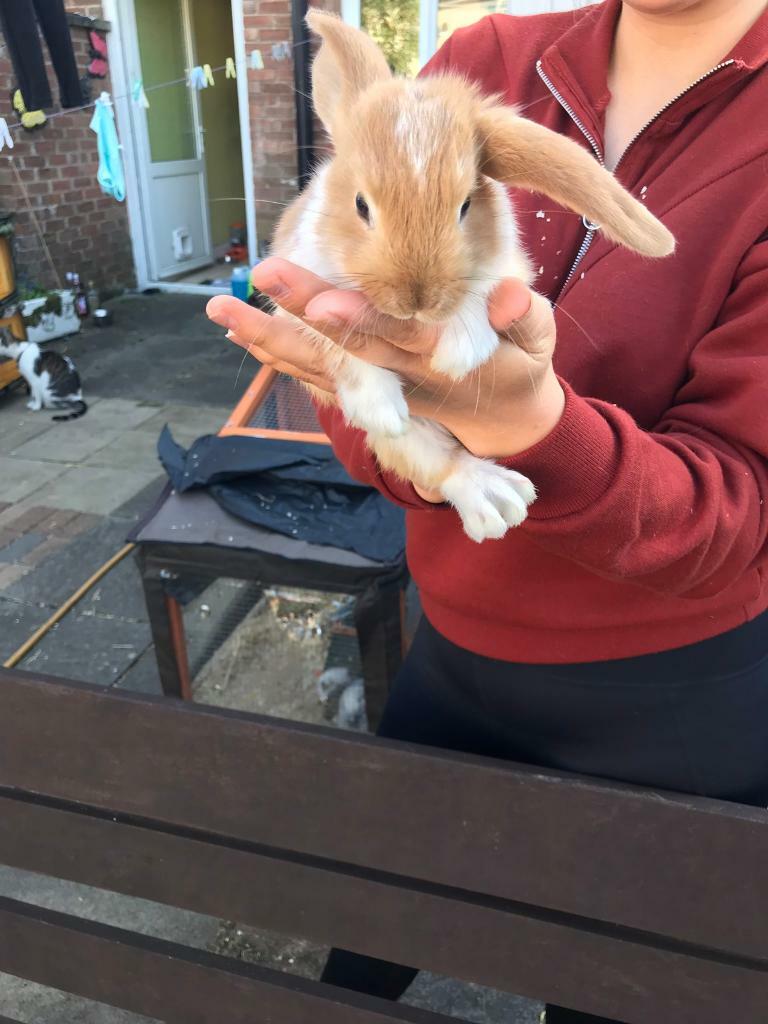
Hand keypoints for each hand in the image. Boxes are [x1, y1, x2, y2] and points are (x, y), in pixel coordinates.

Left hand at [206, 258, 563, 459]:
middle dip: (302, 314)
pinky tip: (238, 331)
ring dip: (270, 339)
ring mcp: (379, 387)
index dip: (362, 322)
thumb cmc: (520, 367)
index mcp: (442, 361)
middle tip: (265, 275)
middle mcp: (400, 378)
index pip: (398, 339)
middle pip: (346, 347)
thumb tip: (507, 296)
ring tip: (222, 308)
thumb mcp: (537, 345)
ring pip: (318, 366)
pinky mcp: (365, 390)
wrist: (504, 422)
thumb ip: (524, 319)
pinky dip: (277, 355)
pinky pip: (315, 374)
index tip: (324, 304)